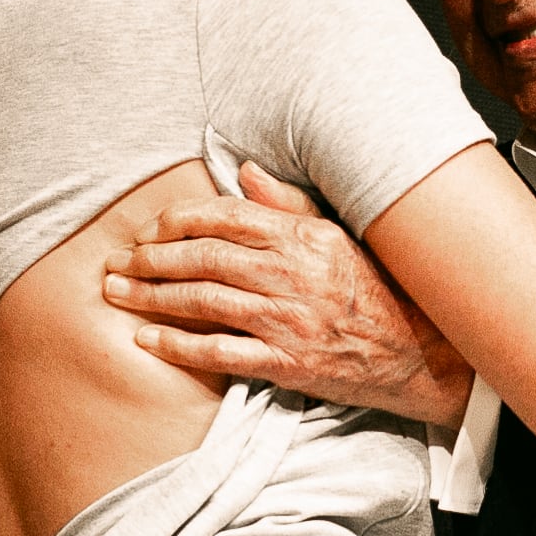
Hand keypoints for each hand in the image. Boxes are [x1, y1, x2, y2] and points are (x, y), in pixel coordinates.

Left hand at [104, 162, 478, 423]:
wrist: (418, 352)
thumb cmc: (375, 290)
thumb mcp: (337, 236)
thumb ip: (287, 206)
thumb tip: (246, 172)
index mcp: (302, 237)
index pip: (224, 217)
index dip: (176, 221)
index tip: (147, 228)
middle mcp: (290, 274)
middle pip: (202, 258)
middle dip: (150, 258)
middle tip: (117, 262)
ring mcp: (286, 320)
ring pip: (202, 301)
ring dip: (151, 296)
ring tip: (117, 293)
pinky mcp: (285, 363)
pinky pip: (219, 351)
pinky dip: (178, 345)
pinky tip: (146, 339)